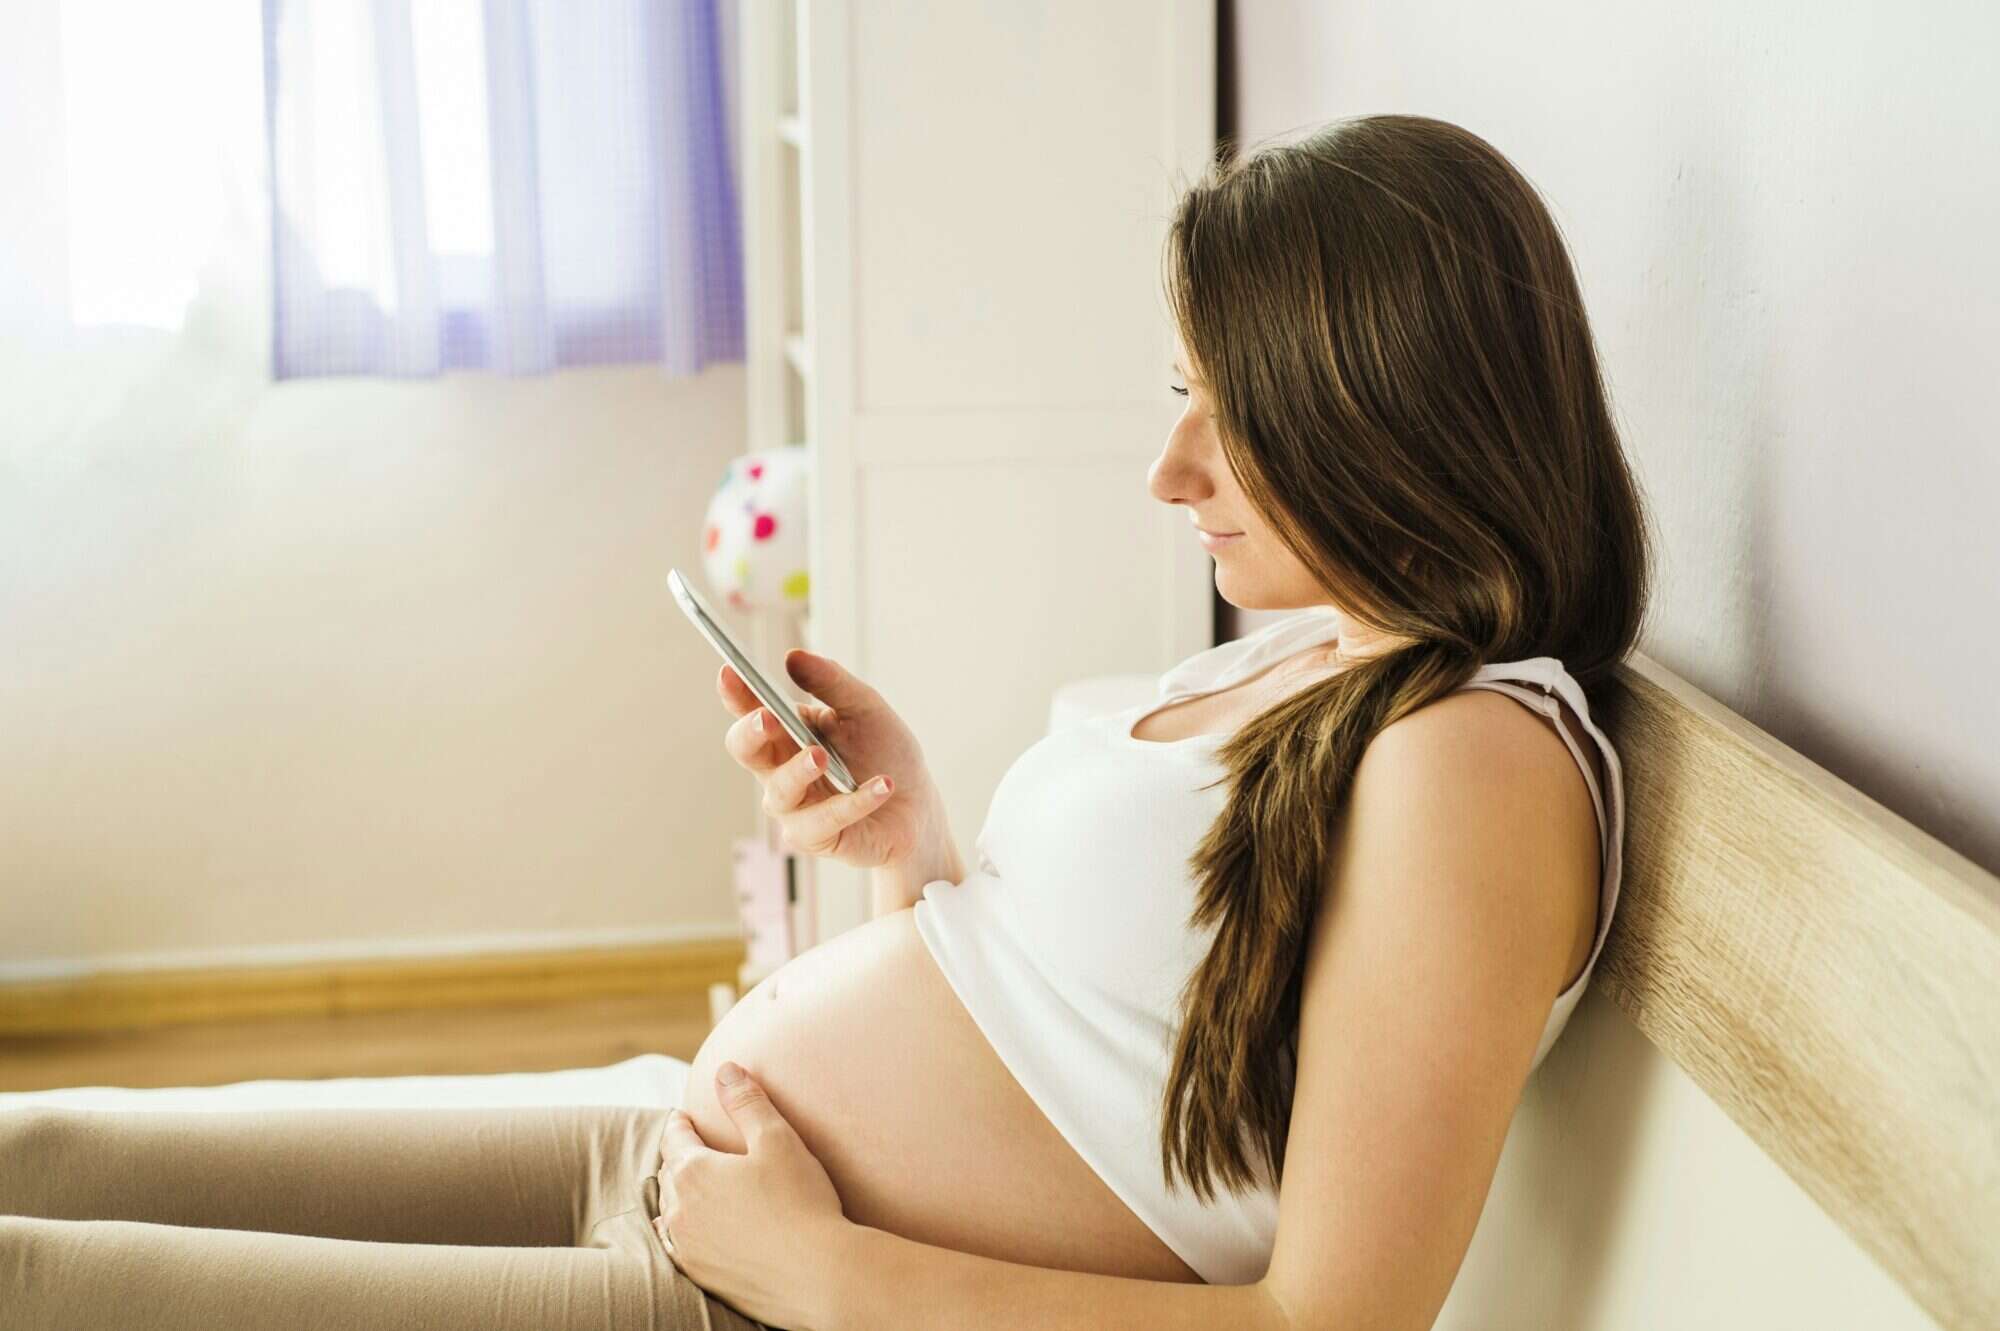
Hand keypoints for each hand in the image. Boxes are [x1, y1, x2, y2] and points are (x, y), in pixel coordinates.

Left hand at [654, 1062, 850, 1328]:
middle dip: (677, 1157)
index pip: (675, 1138)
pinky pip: (679, 1247)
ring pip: (670, 1213)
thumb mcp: (777, 1139)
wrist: (820, 1274)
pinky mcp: (702, 1276)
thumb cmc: (801, 1201)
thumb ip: (747, 1102)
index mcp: (694, 1172)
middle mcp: (680, 1211)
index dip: (679, 1123)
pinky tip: (694, 1232)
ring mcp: (688, 1248)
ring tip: (687, 1188)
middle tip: (686, 1147)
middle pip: (669, 1174)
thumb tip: (725, 1070)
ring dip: (677, 1196)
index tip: (682, 1116)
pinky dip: (683, 1231)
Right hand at [718, 649, 953, 871]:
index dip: (736, 694)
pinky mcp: (816, 837)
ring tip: (821, 756)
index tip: (730, 672)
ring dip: (798, 771)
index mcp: (787, 731)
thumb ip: (831, 682)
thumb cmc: (885, 753)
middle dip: (751, 732)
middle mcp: (781, 769)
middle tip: (768, 717)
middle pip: (746, 750)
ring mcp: (795, 806)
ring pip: (779, 791)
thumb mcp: (865, 708)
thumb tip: (793, 657)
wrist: (917, 806)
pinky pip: (824, 820)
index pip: (751, 710)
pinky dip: (854, 802)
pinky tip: (882, 785)